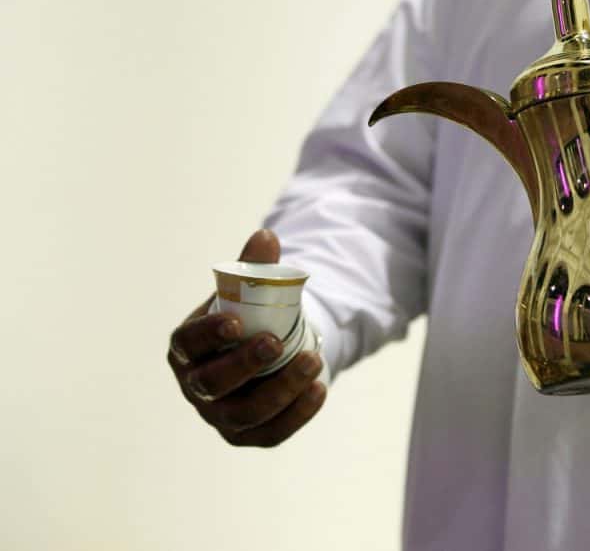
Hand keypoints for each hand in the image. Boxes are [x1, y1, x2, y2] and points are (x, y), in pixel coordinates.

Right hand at [167, 229, 325, 446]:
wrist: (267, 353)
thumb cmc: (249, 319)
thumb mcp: (248, 293)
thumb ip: (254, 268)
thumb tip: (266, 236)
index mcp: (187, 348)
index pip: (188, 345)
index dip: (208, 336)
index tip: (236, 322)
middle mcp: (197, 386)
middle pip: (213, 384)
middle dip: (245, 365)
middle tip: (276, 342)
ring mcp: (220, 416)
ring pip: (245, 414)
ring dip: (281, 389)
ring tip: (313, 361)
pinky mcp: (249, 435)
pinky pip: (272, 433)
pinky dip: (297, 413)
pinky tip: (319, 388)